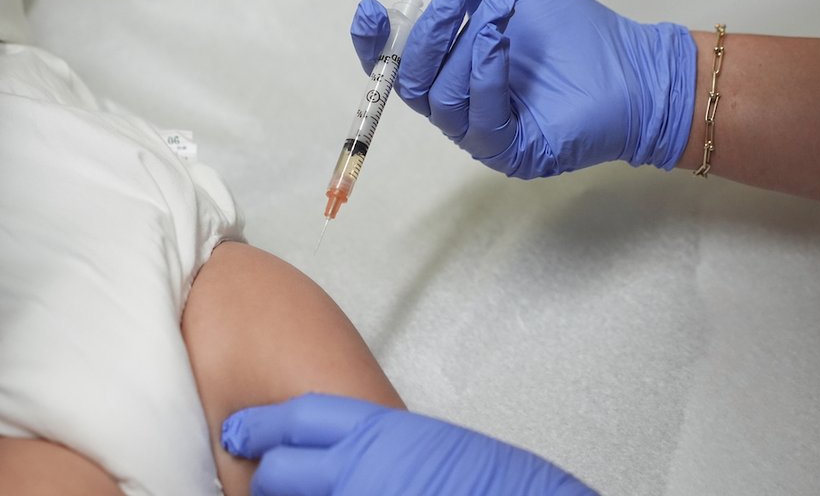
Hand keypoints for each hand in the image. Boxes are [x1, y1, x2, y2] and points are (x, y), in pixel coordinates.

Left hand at [221, 393, 596, 495]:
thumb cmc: (492, 479)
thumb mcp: (433, 444)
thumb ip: (387, 444)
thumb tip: (359, 456)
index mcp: (378, 430)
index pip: (301, 418)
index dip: (263, 425)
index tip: (240, 430)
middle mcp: (357, 470)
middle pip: (280, 469)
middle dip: (265, 476)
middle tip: (260, 479)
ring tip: (283, 494)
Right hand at [350, 0, 696, 178]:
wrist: (631, 66)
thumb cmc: (575, 33)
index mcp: (453, 70)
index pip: (396, 65)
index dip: (376, 41)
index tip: (372, 8)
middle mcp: (462, 105)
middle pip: (410, 84)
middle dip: (426, 37)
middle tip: (456, 1)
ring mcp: (484, 133)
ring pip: (441, 101)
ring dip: (465, 50)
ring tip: (500, 17)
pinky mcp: (510, 153)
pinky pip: (478, 122)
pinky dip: (485, 77)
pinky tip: (502, 47)